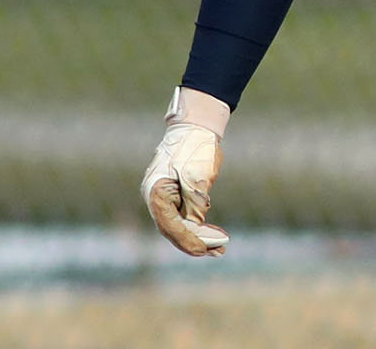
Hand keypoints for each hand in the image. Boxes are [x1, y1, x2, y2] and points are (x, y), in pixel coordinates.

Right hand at [141, 87, 232, 255]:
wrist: (196, 124)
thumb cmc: (195, 147)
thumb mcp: (198, 177)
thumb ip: (195, 203)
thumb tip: (196, 226)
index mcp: (156, 192)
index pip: (170, 226)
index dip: (189, 240)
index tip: (208, 249)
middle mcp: (155, 197)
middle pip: (173, 229)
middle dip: (195, 242)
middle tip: (218, 250)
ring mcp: (163, 197)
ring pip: (179, 225)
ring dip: (198, 237)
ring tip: (220, 248)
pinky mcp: (174, 195)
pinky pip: (183, 216)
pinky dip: (198, 225)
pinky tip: (213, 234)